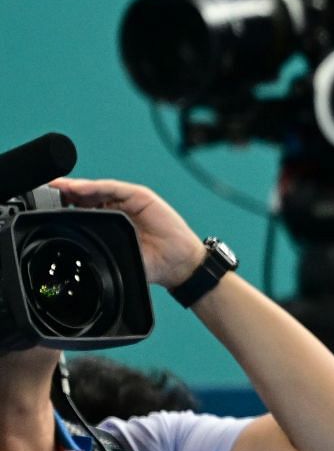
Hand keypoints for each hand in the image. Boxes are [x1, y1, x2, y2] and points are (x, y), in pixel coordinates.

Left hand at [51, 178, 203, 288]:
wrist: (176, 264)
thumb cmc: (148, 263)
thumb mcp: (113, 259)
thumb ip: (95, 250)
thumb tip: (66, 257)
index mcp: (107, 223)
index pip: (80, 210)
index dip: (60, 207)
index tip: (39, 207)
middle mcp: (115, 209)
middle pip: (85, 196)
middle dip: (63, 193)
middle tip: (41, 192)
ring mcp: (128, 201)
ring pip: (96, 189)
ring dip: (75, 186)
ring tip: (55, 186)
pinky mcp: (141, 196)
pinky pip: (114, 189)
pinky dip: (95, 187)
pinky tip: (79, 187)